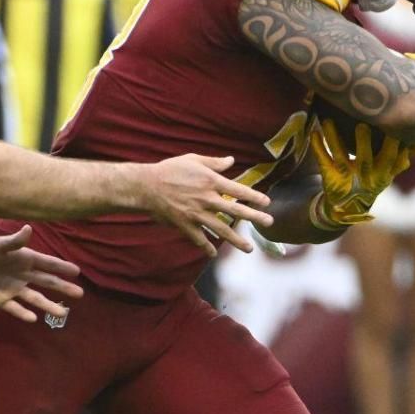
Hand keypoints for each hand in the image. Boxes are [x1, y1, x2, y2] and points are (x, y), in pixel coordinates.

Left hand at [0, 228, 82, 322]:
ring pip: (35, 298)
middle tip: (80, 293)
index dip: (61, 268)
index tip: (77, 272)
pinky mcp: (1, 300)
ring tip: (63, 313)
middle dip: (62, 287)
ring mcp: (12, 289)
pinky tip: (34, 319)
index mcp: (23, 259)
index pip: (46, 264)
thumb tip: (29, 229)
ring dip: (48, 305)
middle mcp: (21, 274)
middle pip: (46, 282)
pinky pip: (15, 308)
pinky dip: (24, 314)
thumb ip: (13, 241)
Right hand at [135, 154, 274, 256]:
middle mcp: (206, 199)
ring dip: (236, 240)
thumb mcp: (193, 160)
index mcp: (210, 181)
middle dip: (254, 217)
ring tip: (249, 248)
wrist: (145, 186)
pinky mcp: (185, 224)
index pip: (238, 190)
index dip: (254, 197)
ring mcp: (196, 214)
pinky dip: (207, 247)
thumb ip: (214, 163)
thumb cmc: (169, 170)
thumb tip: (232, 160)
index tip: (267, 203)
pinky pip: (199, 239)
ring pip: (221, 229)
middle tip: (269, 223)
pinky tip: (214, 254)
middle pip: (235, 211)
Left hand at [310, 118, 409, 228]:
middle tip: (362, 125)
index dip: (394, 144)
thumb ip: (399, 160)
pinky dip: (318, 147)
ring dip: (334, 138)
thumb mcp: (387, 175)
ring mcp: (346, 178)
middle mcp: (365, 177)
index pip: (391, 158)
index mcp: (382, 174)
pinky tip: (314, 133)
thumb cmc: (370, 182)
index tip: (394, 126)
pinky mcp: (329, 177)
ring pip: (339, 157)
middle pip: (365, 160)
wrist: (347, 208)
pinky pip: (323, 161)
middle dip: (363, 143)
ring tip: (328, 121)